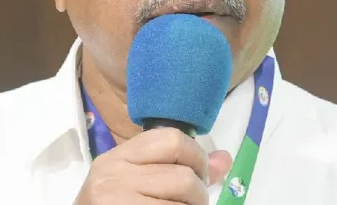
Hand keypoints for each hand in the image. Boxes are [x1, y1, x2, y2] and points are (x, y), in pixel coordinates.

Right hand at [75, 127, 232, 204]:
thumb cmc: (112, 204)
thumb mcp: (136, 182)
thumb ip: (178, 168)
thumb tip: (224, 159)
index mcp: (117, 157)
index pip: (172, 139)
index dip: (196, 156)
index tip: (197, 174)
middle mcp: (114, 175)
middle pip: (184, 175)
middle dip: (199, 192)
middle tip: (192, 202)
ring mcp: (117, 200)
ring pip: (183, 198)